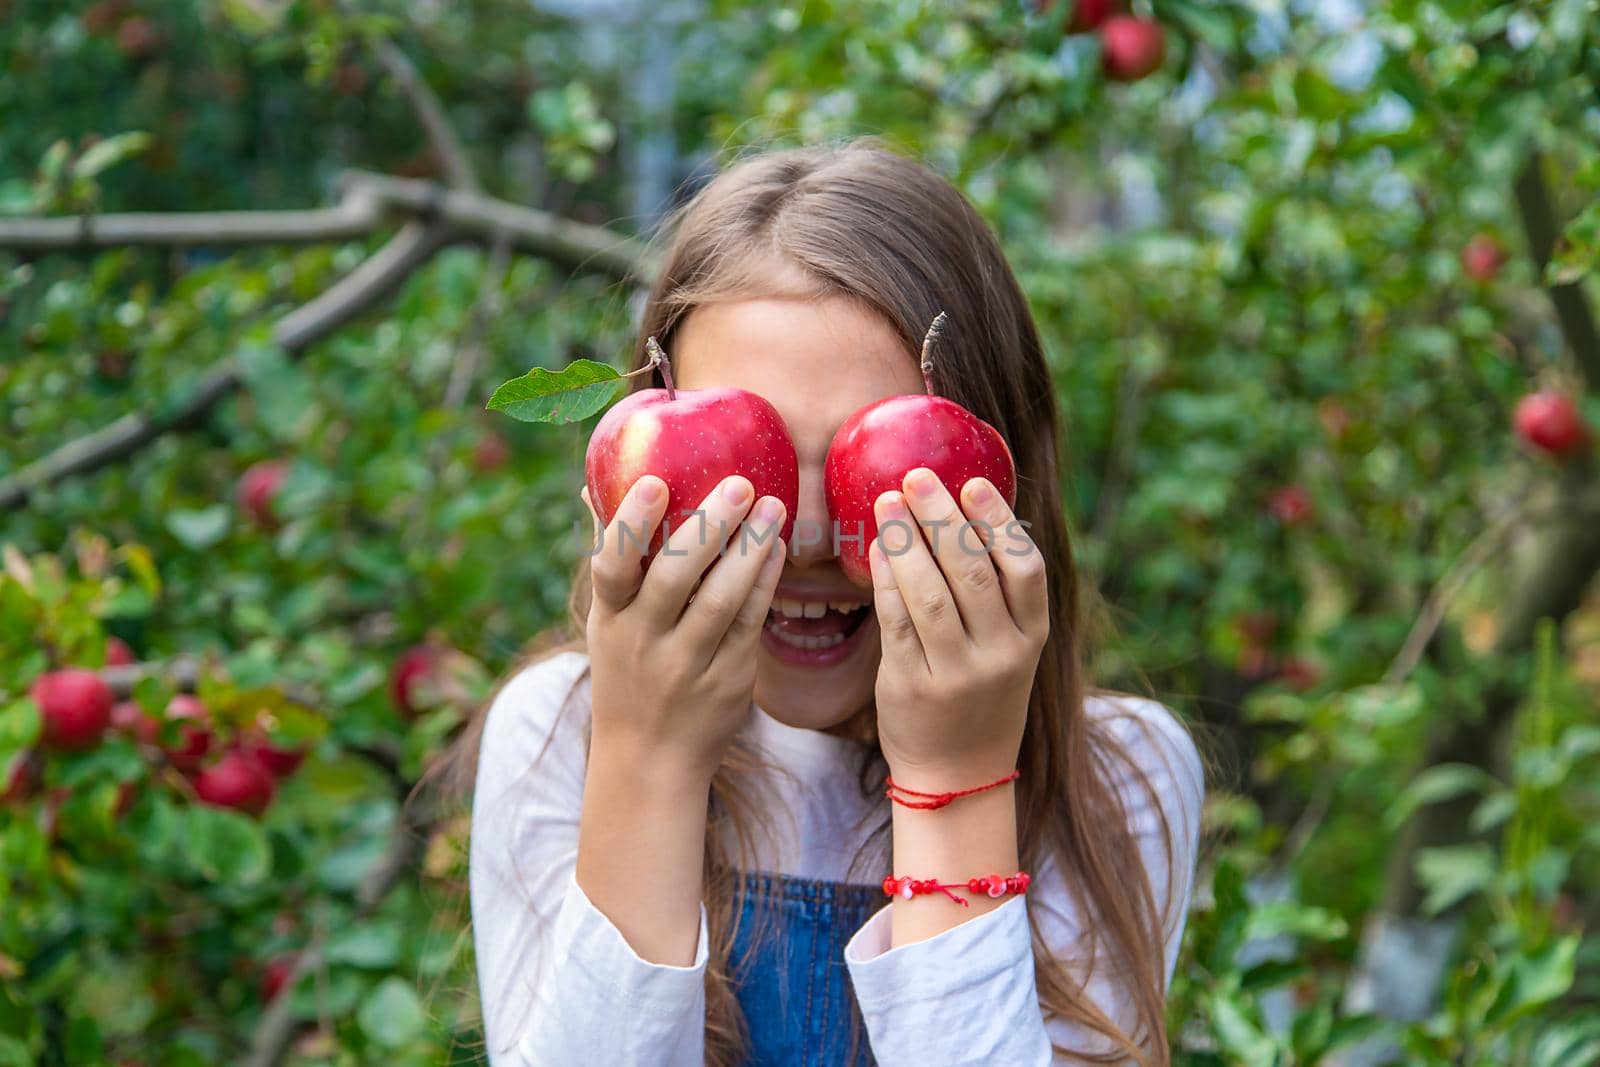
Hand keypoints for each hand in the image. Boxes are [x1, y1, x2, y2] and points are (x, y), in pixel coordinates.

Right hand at [584, 473, 786, 782]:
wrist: (649, 761)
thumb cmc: (627, 672)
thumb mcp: (607, 623)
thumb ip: (610, 559)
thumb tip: (590, 487)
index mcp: (610, 619)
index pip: (612, 566)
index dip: (631, 523)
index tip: (656, 482)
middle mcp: (644, 642)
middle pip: (674, 577)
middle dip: (709, 527)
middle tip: (740, 485)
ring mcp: (687, 664)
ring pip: (721, 601)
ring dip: (750, 550)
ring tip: (773, 508)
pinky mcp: (728, 680)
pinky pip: (749, 624)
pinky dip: (765, 583)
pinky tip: (778, 548)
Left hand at [867, 467, 1048, 785]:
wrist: (959, 775)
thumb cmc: (980, 694)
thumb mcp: (1008, 649)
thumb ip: (994, 595)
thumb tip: (960, 513)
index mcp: (1032, 637)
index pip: (1025, 569)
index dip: (998, 521)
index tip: (972, 482)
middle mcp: (1001, 655)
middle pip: (972, 571)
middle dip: (940, 517)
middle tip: (914, 477)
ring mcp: (958, 674)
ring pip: (930, 594)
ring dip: (906, 541)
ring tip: (886, 504)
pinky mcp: (914, 686)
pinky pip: (896, 622)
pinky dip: (885, 580)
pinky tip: (876, 550)